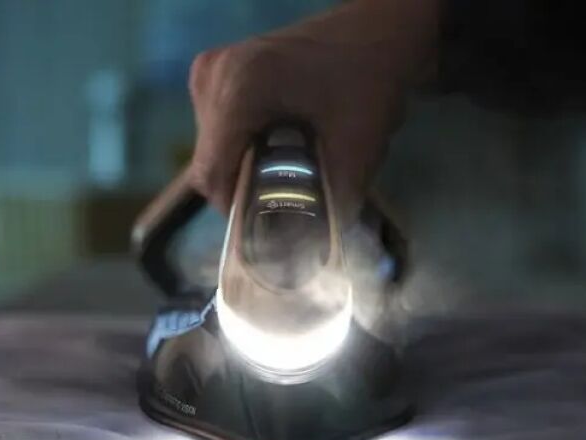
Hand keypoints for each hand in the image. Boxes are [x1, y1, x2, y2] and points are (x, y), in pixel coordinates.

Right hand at [187, 0, 439, 219]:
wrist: (377, 33)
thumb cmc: (369, 82)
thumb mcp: (358, 148)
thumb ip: (337, 204)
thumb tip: (317, 261)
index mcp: (240, 89)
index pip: (213, 174)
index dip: (237, 211)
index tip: (269, 229)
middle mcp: (213, 75)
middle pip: (209, 163)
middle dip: (242, 190)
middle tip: (285, 202)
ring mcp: (210, 69)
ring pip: (210, 147)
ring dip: (240, 169)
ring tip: (283, 170)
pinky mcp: (214, 70)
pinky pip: (214, 127)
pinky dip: (238, 146)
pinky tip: (272, 146)